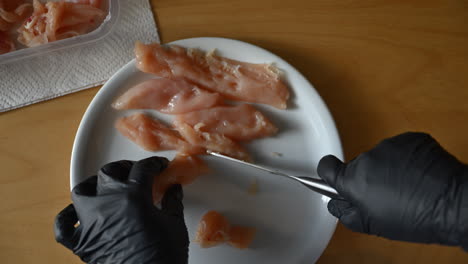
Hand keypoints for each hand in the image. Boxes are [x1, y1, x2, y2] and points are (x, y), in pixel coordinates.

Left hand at [54, 157, 188, 263]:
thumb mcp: (175, 225)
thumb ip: (173, 202)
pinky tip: (78, 214)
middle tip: (136, 173)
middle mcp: (107, 203)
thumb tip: (174, 189)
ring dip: (94, 185)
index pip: (142, 169)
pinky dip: (69, 217)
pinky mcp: (81, 242)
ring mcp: (90, 222)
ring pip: (82, 191)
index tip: (159, 166)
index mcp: (133, 196)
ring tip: (105, 187)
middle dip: (125, 169)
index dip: (153, 165)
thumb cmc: (163, 256)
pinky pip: (65, 226)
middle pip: (110, 173)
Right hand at [318, 132, 467, 249]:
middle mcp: (368, 158)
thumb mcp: (372, 226)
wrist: (453, 204)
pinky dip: (406, 158)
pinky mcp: (410, 138)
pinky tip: (418, 174)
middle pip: (358, 164)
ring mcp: (390, 145)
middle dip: (367, 177)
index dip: (329, 173)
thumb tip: (336, 203)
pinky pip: (401, 148)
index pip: (326, 166)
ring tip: (406, 185)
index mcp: (354, 180)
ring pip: (380, 156)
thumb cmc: (415, 218)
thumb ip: (346, 213)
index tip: (334, 177)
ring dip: (388, 167)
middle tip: (385, 193)